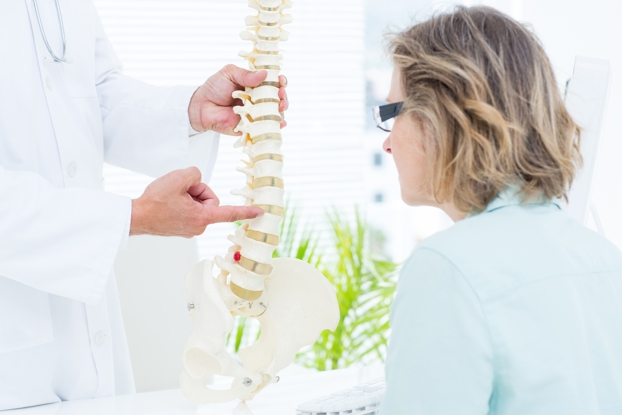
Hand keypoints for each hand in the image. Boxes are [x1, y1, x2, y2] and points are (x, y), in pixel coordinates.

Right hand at [130, 167, 263, 237]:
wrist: (136, 217)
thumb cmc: (154, 202)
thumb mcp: (178, 177)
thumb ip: (195, 174)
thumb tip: (196, 180)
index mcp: (202, 217)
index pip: (229, 213)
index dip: (246, 212)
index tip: (260, 213)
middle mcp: (199, 227)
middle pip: (210, 200)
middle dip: (197, 191)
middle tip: (179, 191)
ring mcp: (191, 229)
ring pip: (199, 204)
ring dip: (188, 196)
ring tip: (171, 198)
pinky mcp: (183, 228)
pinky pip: (190, 209)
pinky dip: (182, 202)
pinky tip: (169, 203)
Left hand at [188, 64, 288, 135]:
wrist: (202, 106)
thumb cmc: (215, 87)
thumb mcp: (229, 73)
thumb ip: (245, 74)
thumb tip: (264, 74)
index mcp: (255, 85)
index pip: (273, 83)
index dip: (280, 82)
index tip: (281, 80)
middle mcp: (258, 99)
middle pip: (278, 99)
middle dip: (283, 97)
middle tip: (281, 95)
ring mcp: (256, 114)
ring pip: (274, 113)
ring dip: (281, 111)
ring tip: (280, 107)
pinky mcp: (251, 126)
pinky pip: (265, 127)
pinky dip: (274, 126)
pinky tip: (280, 123)